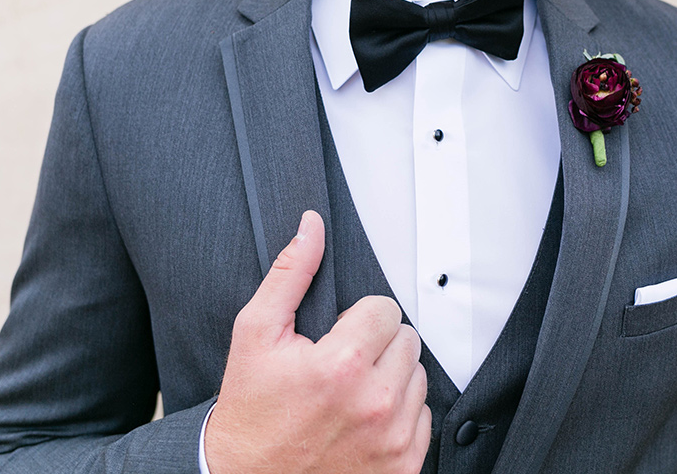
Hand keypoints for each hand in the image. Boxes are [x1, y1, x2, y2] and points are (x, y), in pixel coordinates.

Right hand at [205, 210, 431, 473]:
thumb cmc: (251, 409)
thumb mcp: (256, 334)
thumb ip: (290, 273)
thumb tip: (312, 226)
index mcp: (342, 365)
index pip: (385, 309)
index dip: (357, 318)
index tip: (335, 339)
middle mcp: (376, 403)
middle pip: (407, 339)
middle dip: (377, 344)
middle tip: (340, 365)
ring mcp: (393, 439)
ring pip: (419, 376)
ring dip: (391, 377)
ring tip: (350, 392)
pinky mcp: (404, 466)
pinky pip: (425, 416)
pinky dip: (400, 414)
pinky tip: (363, 419)